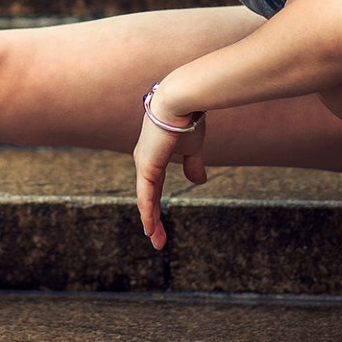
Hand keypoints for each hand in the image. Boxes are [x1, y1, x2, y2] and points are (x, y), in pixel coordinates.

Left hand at [133, 94, 207, 250]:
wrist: (181, 101)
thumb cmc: (188, 120)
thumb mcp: (192, 147)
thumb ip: (193, 165)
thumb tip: (198, 182)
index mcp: (154, 157)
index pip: (155, 188)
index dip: (157, 207)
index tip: (159, 224)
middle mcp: (145, 162)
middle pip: (147, 198)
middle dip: (153, 220)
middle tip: (158, 240)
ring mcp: (143, 164)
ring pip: (145, 200)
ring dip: (151, 222)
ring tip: (155, 240)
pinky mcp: (146, 166)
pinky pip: (146, 195)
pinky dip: (147, 212)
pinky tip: (149, 227)